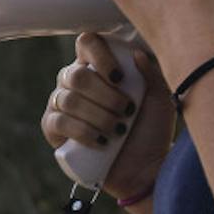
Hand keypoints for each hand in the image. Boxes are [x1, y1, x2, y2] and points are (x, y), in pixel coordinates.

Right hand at [42, 33, 173, 199]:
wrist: (145, 170)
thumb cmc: (153, 131)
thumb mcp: (160, 99)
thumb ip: (151, 74)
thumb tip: (135, 54)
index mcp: (98, 67)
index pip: (87, 43)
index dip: (100, 55)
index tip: (120, 78)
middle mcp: (74, 82)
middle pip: (77, 75)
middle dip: (106, 96)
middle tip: (127, 111)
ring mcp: (60, 104)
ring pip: (69, 100)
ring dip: (99, 116)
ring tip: (119, 130)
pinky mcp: (53, 129)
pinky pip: (59, 122)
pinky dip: (84, 132)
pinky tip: (102, 142)